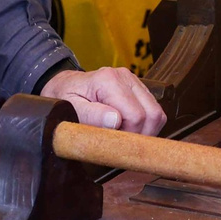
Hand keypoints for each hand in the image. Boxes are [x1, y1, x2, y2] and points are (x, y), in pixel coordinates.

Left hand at [41, 66, 163, 134]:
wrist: (62, 85)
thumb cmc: (63, 97)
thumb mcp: (69, 108)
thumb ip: (90, 115)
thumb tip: (115, 121)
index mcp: (108, 80)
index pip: (136, 116)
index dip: (129, 136)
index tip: (113, 142)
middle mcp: (125, 77)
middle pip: (152, 114)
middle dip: (140, 135)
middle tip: (119, 141)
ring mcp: (133, 81)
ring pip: (157, 113)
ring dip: (145, 131)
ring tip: (122, 134)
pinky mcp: (137, 88)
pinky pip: (153, 110)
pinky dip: (145, 124)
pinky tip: (127, 127)